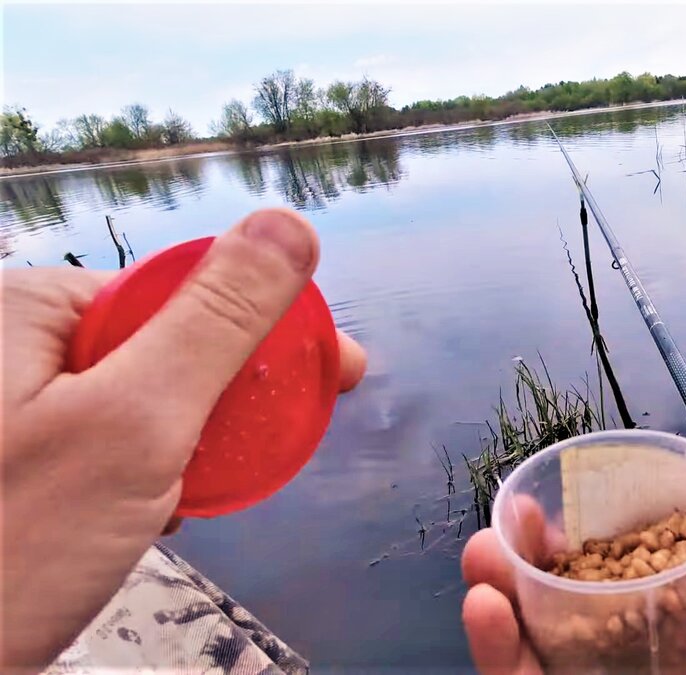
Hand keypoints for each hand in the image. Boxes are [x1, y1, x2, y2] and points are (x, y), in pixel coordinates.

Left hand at [0, 208, 366, 670]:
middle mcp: (17, 349)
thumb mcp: (136, 424)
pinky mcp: (25, 466)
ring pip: (146, 400)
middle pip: (167, 343)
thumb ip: (216, 323)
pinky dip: (152, 477)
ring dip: (194, 445)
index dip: (268, 328)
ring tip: (205, 496)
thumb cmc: (5, 551)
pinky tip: (161, 514)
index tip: (335, 367)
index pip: (181, 289)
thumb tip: (288, 228)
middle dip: (230, 397)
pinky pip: (112, 446)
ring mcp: (18, 410)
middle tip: (281, 440)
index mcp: (29, 310)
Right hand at [461, 451, 685, 671]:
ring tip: (479, 587)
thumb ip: (666, 492)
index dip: (547, 542)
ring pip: (560, 667)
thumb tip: (594, 500)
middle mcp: (668, 629)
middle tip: (482, 555)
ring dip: (504, 633)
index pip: (592, 564)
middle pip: (563, 619)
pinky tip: (505, 626)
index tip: (523, 511)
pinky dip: (529, 671)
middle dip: (510, 587)